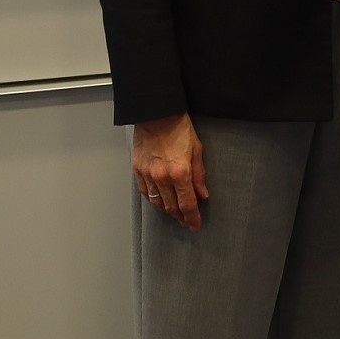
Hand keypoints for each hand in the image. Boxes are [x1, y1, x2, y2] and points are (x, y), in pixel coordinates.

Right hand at [133, 113, 207, 230]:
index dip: (192, 218)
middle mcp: (162, 177)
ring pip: (157, 202)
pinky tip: (159, 199)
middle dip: (180, 217)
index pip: (187, 204)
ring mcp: (148, 174)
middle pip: (171, 207)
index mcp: (180, 172)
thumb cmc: (178, 127)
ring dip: (167, 210)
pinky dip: (153, 199)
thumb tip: (202, 194)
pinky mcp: (137, 169)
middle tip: (187, 221)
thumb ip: (199, 175)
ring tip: (174, 213)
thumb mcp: (197, 150)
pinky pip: (145, 191)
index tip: (195, 225)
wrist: (156, 113)